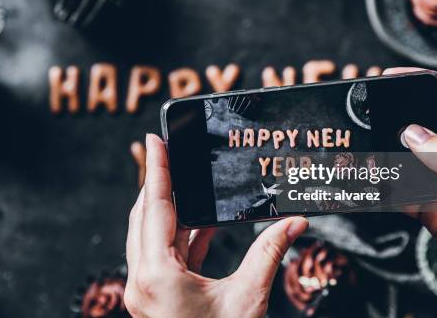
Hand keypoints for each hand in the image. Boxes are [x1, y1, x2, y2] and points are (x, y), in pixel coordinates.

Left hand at [125, 134, 308, 317]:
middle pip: (145, 216)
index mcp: (156, 276)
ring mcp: (145, 291)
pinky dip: (181, 236)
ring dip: (170, 210)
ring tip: (187, 183)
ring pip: (151, 235)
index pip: (154, 206)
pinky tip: (201, 223)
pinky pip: (163, 256)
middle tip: (169, 153)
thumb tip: (295, 222)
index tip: (155, 139)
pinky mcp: (156, 298)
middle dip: (159, 183)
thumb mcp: (248, 298)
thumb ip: (270, 252)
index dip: (156, 168)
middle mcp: (141, 281)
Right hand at [385, 68, 436, 315]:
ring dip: (387, 153)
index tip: (391, 76)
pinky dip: (386, 186)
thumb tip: (411, 132)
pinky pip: (403, 190)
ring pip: (409, 157)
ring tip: (362, 149)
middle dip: (397, 115)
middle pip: (424, 123)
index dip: (423, 80)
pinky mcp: (433, 207)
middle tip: (368, 112)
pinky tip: (373, 186)